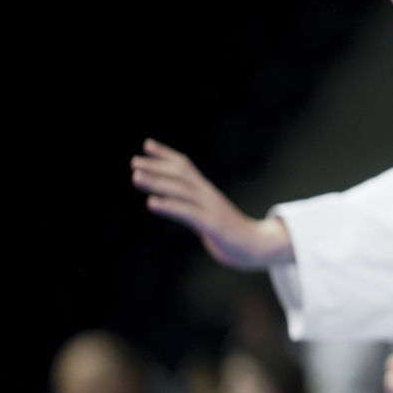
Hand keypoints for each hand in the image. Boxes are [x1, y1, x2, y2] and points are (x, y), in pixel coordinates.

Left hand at [131, 139, 292, 269]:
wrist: (258, 246)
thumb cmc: (231, 232)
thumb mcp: (211, 215)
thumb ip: (194, 207)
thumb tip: (176, 204)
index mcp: (207, 193)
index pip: (186, 167)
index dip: (166, 155)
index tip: (147, 145)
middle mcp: (208, 196)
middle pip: (181, 175)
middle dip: (156, 167)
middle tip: (133, 162)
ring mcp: (211, 209)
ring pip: (181, 191)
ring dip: (157, 182)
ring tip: (135, 177)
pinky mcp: (212, 225)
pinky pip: (187, 213)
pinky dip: (168, 206)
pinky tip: (151, 203)